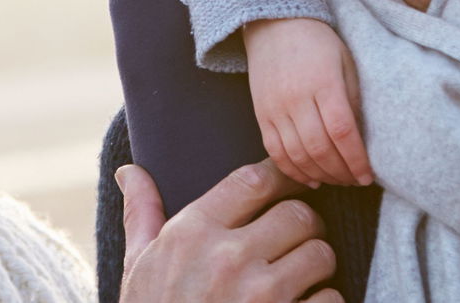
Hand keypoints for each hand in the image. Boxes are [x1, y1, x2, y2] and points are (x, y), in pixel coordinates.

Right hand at [118, 160, 342, 302]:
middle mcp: (227, 259)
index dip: (282, 176)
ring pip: (320, 254)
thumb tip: (130, 170)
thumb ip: (142, 214)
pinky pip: (329, 299)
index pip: (253, 180)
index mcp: (192, 233)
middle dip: (304, 224)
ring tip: (303, 274)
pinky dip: (323, 302)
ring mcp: (259, 296)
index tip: (291, 182)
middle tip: (299, 237)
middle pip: (298, 214)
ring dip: (317, 264)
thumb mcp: (138, 266)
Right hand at [244, 17, 371, 186]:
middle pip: (320, 148)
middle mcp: (296, 98)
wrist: (275, 24)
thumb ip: (353, 99)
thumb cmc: (318, 42)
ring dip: (320, 175)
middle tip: (355, 180)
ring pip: (297, 155)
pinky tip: (310, 178)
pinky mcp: (260, 115)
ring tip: (337, 180)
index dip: (356, 159)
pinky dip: (293, 170)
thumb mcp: (346, 62)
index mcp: (323, 82)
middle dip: (341, 173)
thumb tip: (361, 139)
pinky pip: (275, 151)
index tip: (368, 176)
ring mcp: (275, 108)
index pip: (342, 131)